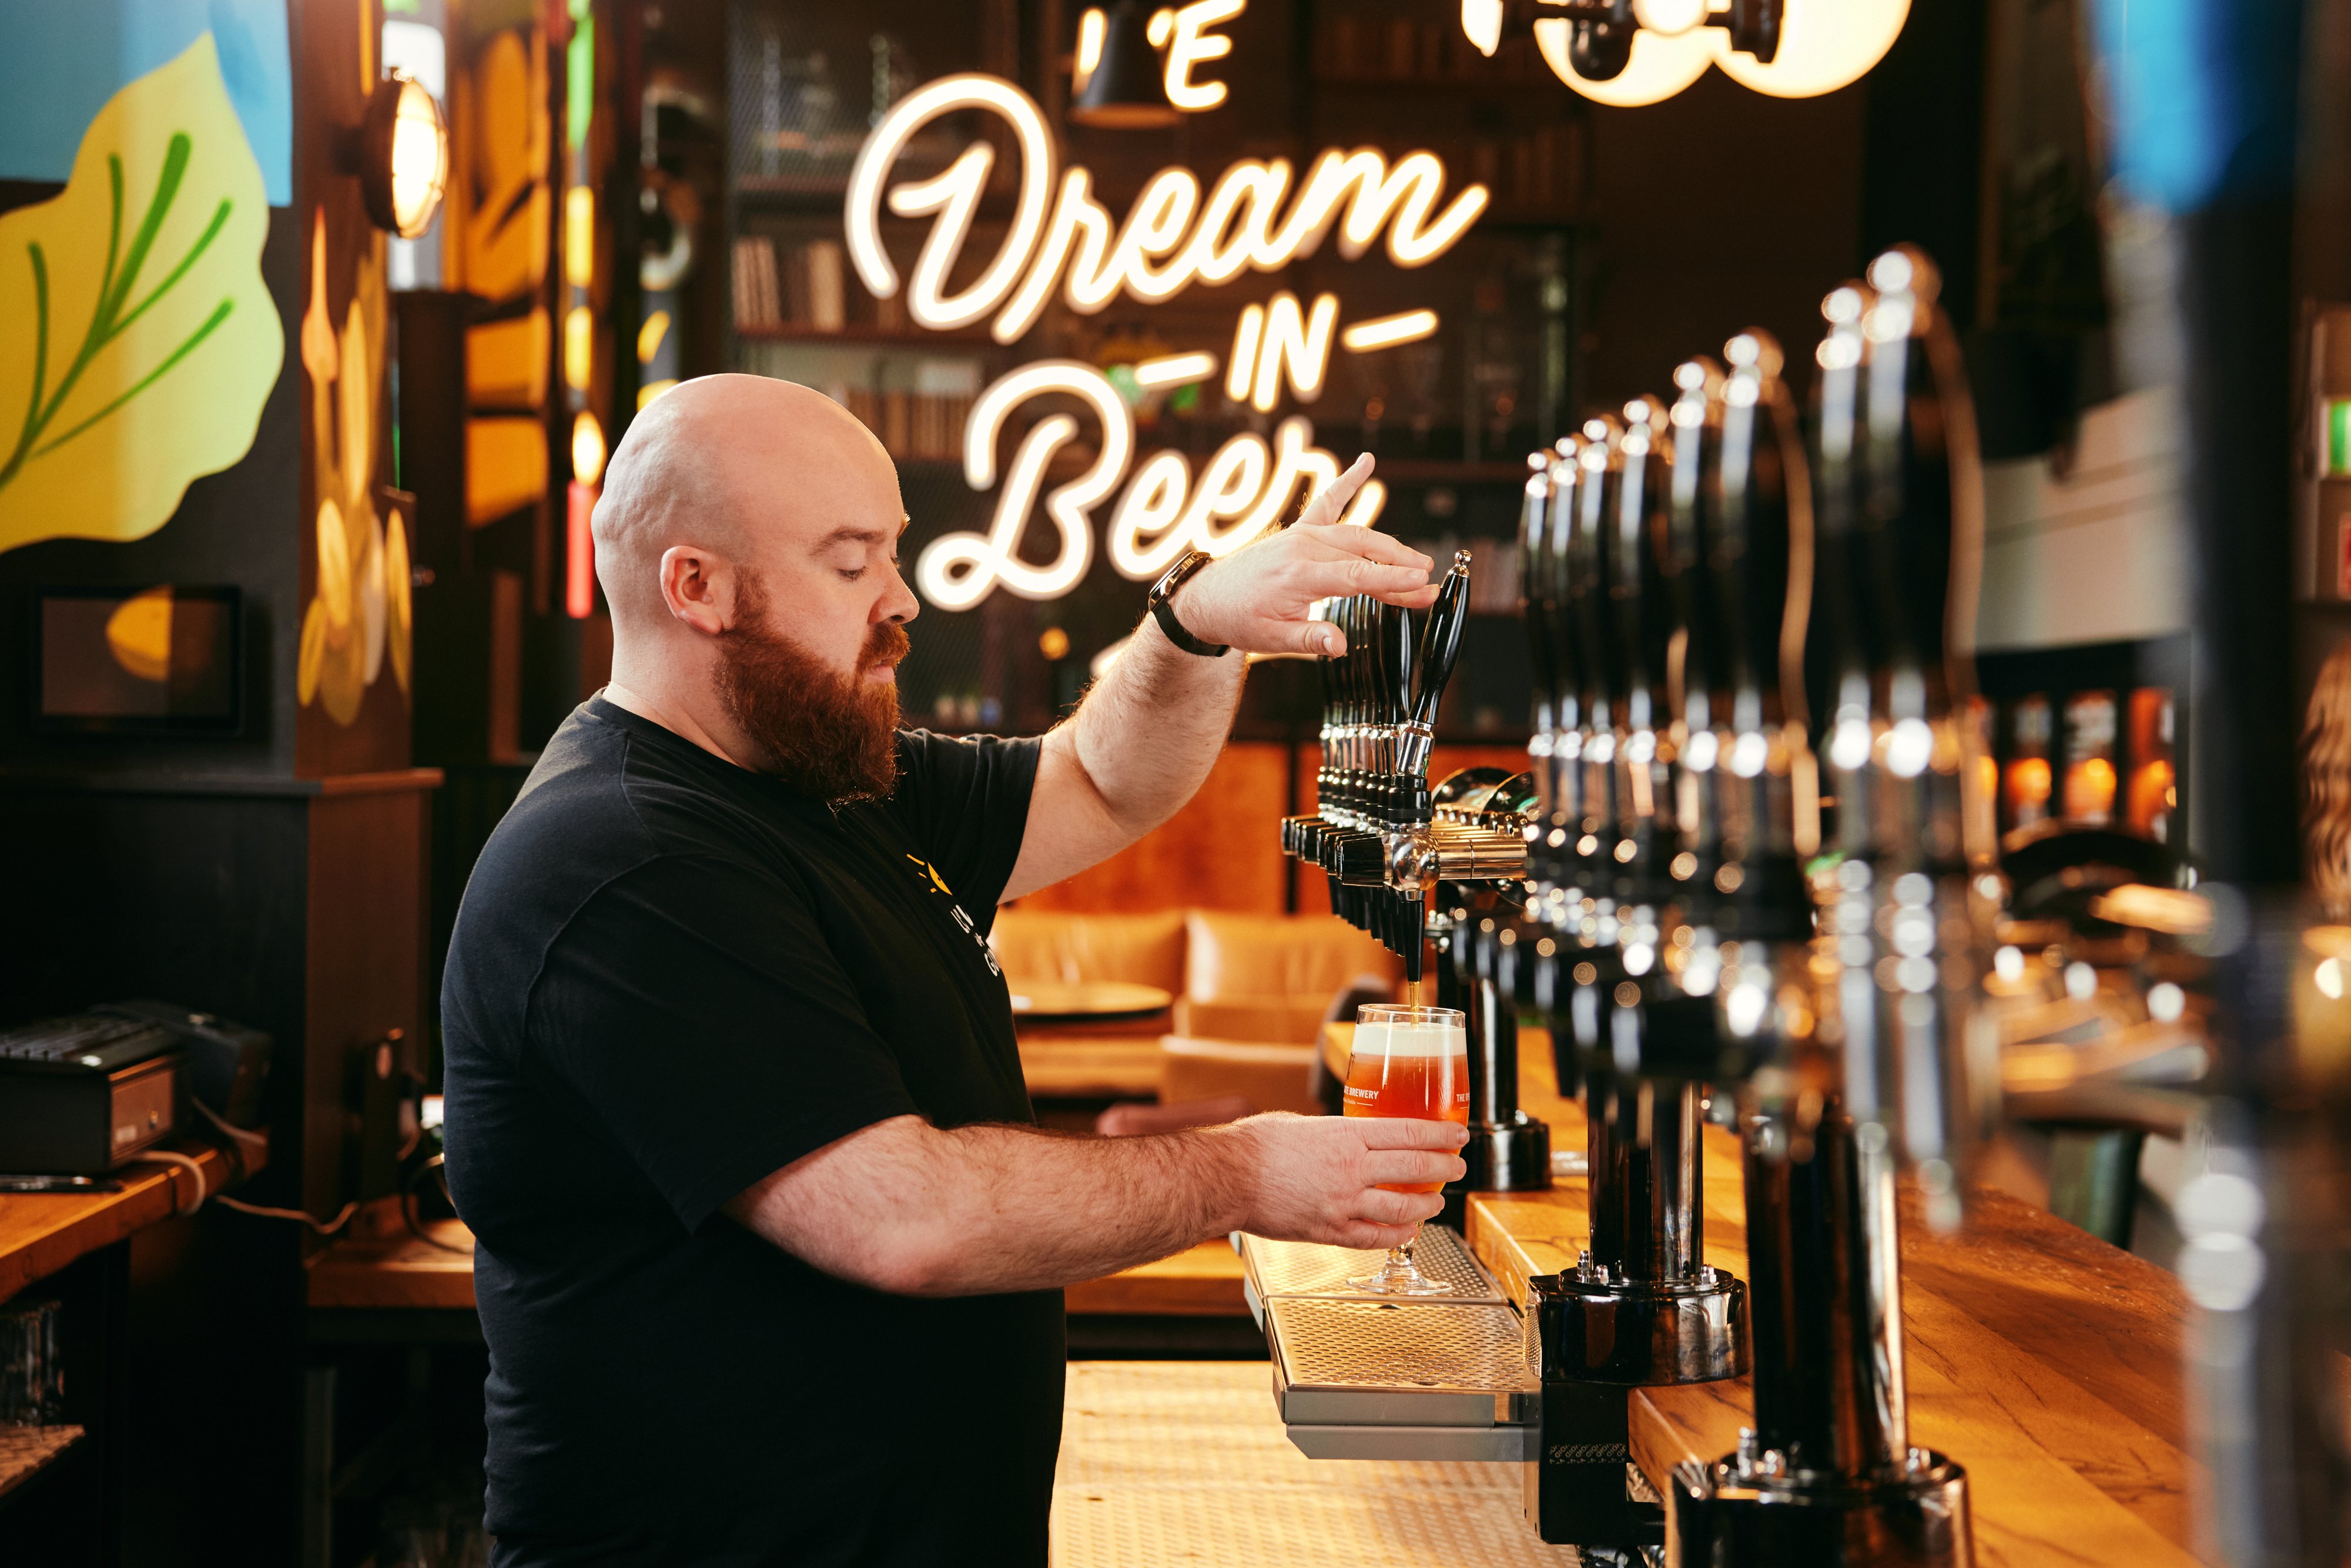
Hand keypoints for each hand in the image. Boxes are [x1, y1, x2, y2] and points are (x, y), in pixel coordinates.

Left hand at [1166, 454, 1438, 656]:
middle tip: (1428, 583)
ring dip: (1388, 547)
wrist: (1206, 598)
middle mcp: (1301, 548)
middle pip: (1363, 553)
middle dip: (1400, 567)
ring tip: (1417, 562)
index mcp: (1297, 575)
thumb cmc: (1237, 618)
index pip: (1356, 576)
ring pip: (1355, 534)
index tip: (1421, 584)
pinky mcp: (1297, 531)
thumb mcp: (1271, 639)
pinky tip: (1366, 463)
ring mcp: (1300, 535)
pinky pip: (1327, 503)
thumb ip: (1310, 638)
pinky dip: (1347, 482)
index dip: (1392, 581)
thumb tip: (1339, 645)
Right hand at [1225, 1112, 1468, 1249]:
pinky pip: (1375, 1237)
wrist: (1227, 1177)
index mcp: (1346, 1135)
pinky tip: (1407, 1232)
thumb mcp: (1303, 1124)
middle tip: (1458, 1166)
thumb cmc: (1256, 1146)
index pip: (1409, 1132)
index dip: (1440, 1133)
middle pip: (1416, 1168)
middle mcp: (1352, 1168)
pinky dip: (1397, 1235)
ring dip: (1427, 1205)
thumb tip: (1350, 1136)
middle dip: (1445, 1167)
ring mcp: (1343, 1202)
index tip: (1458, 1133)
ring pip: (1403, 1207)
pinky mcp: (1330, 1230)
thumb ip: (1334, 1132)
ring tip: (1437, 1202)